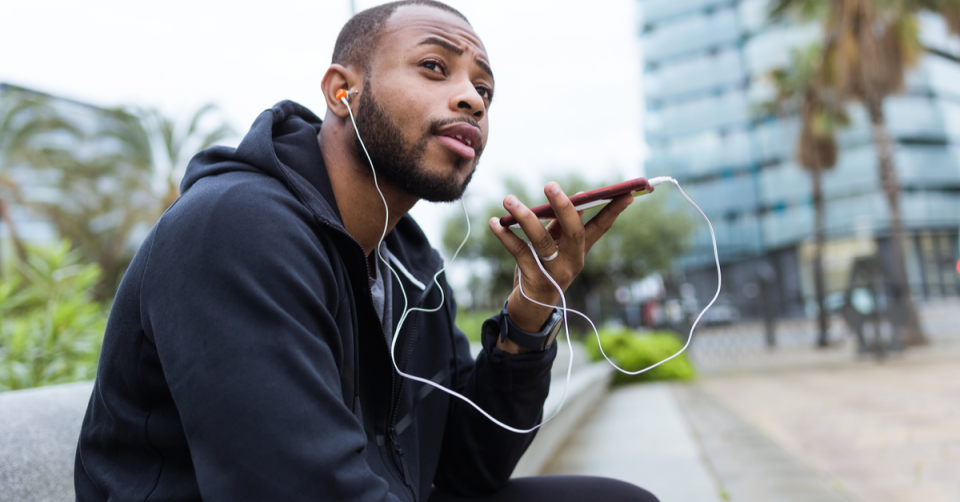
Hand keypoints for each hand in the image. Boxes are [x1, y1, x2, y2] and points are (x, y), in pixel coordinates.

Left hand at [488, 181, 638, 352]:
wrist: (530, 310)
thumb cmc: (542, 270)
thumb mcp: (554, 248)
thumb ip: (559, 226)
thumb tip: (573, 198)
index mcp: (579, 252)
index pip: (600, 228)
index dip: (613, 211)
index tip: (627, 193)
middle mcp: (572, 263)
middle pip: (574, 232)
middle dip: (564, 207)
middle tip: (550, 185)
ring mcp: (554, 273)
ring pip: (542, 242)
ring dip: (525, 217)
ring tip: (509, 200)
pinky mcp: (533, 280)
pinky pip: (518, 252)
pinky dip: (504, 236)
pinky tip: (494, 222)